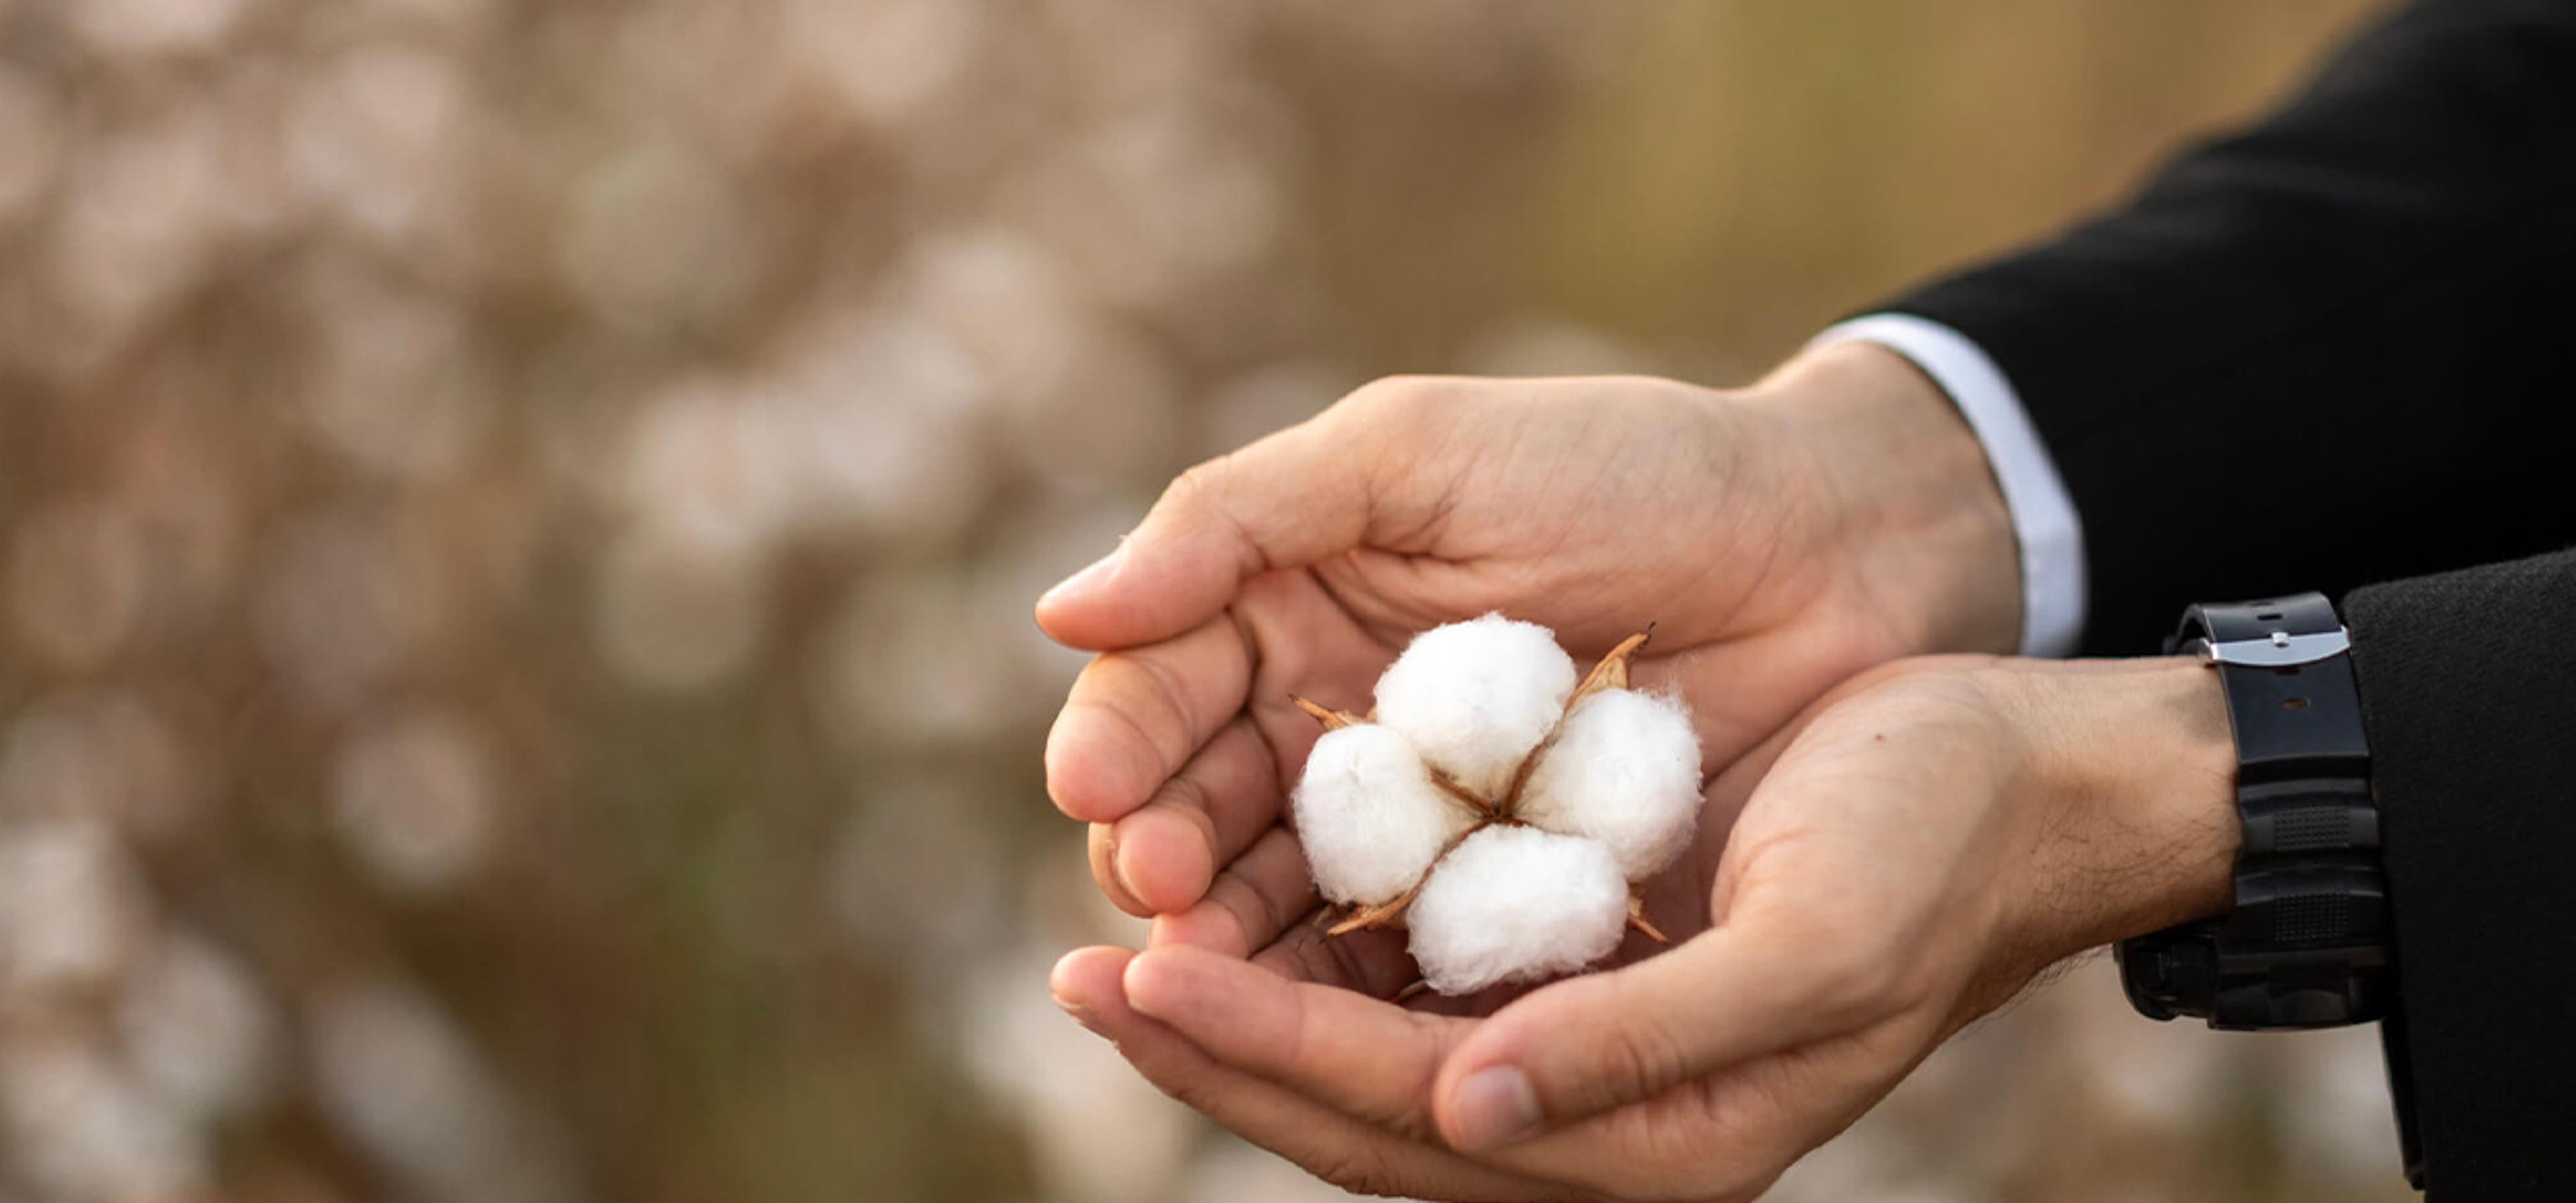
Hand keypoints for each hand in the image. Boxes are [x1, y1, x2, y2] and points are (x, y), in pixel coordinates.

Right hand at [1036, 343, 2019, 926]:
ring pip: (1289, 906)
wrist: (1830, 544)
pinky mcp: (1501, 905)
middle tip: (1160, 887)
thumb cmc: (1626, 464)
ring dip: (1238, 944)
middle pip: (1204, 814)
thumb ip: (1239, 519)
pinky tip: (1328, 1011)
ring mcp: (1418, 828)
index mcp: (1288, 609)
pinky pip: (1407, 959)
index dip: (1122, 743)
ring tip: (1213, 972)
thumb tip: (1064, 613)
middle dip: (1165, 854)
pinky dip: (1358, 989)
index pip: (1162, 691)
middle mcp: (1332, 728)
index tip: (1102, 789)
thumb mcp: (1418, 453)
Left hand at [1049, 655, 2238, 1200]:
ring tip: (1124, 940)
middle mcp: (1595, 1115)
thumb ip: (1637, 1044)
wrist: (2024, 787)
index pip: (1403, 1112)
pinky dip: (1323, 952)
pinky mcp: (1582, 973)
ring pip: (1369, 1054)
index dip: (1262, 1052)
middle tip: (1072, 976)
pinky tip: (1250, 895)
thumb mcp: (1807, 948)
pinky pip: (1419, 986)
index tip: (1131, 977)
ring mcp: (1584, 1051)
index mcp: (1649, 1142)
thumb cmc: (1931, 850)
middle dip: (1216, 1050)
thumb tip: (1460, 1104)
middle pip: (1357, 1110)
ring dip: (1248, 1007)